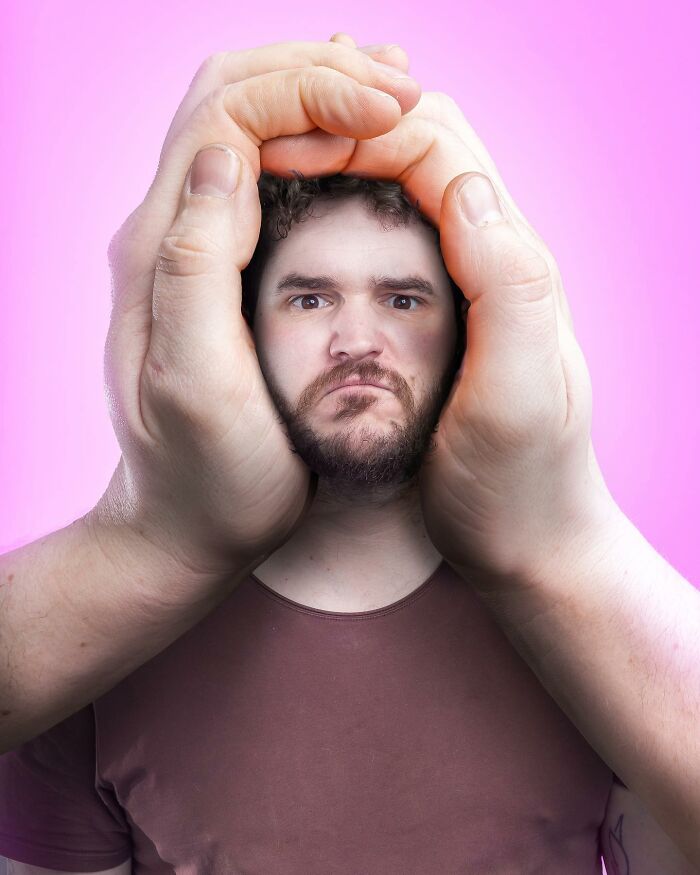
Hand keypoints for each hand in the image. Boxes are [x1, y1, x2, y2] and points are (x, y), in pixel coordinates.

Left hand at [90, 38, 420, 578]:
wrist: (186, 526)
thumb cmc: (204, 477)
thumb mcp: (196, 386)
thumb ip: (196, 268)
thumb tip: (226, 156)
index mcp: (160, 250)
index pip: (226, 115)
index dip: (310, 91)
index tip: (387, 107)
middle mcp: (167, 234)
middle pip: (231, 98)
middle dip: (318, 74)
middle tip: (400, 85)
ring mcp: (192, 248)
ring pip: (246, 126)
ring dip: (317, 96)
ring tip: (391, 97)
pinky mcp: (220, 270)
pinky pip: (263, 174)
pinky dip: (314, 143)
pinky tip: (362, 147)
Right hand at [261, 61, 616, 583]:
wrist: (528, 542)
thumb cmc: (520, 481)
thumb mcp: (520, 395)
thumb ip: (507, 287)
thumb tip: (462, 188)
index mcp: (512, 265)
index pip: (439, 149)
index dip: (362, 131)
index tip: (287, 150)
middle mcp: (495, 260)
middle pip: (425, 147)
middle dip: (349, 126)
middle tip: (272, 146)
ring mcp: (469, 285)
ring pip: (408, 184)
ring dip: (347, 160)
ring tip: (278, 168)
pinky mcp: (444, 316)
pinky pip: (398, 233)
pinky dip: (350, 209)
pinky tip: (307, 227)